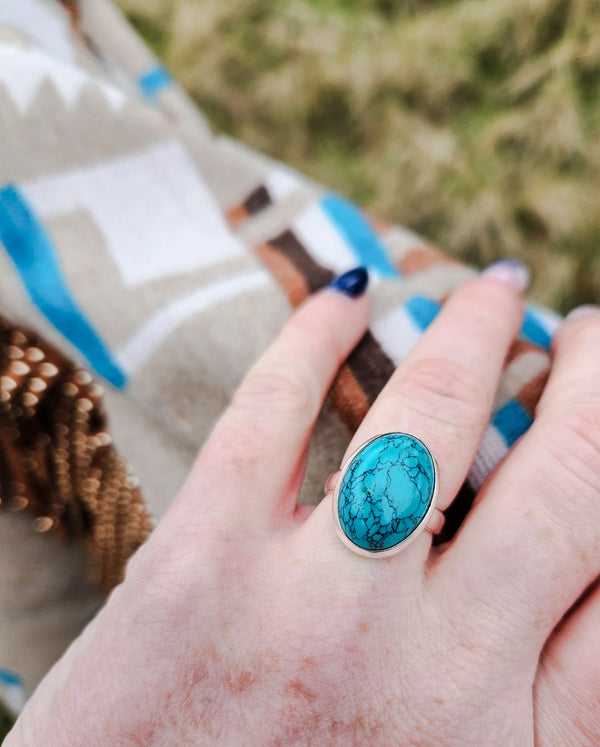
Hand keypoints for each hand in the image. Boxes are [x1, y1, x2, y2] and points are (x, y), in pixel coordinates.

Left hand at [8, 270, 599, 744]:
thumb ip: (526, 699)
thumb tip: (578, 577)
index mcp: (509, 743)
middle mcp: (433, 669)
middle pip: (568, 482)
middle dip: (594, 383)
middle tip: (591, 326)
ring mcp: (312, 606)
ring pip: (430, 418)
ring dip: (476, 332)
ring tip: (498, 286)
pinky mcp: (200, 565)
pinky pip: (273, 412)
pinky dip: (316, 335)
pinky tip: (352, 294)